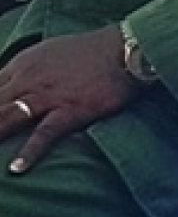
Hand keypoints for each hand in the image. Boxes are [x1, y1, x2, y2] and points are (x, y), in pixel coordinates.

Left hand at [0, 26, 142, 171]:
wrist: (127, 47)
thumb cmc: (92, 51)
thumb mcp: (50, 52)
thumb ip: (26, 70)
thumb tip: (9, 86)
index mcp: (22, 65)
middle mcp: (28, 79)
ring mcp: (48, 96)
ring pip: (6, 119)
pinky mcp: (70, 109)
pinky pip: (45, 134)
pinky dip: (29, 152)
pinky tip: (15, 169)